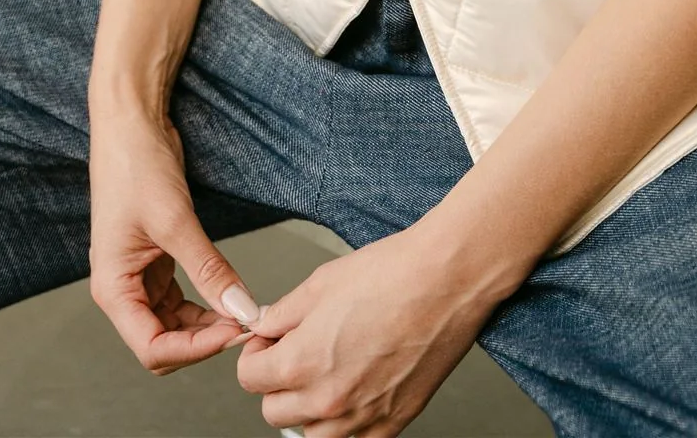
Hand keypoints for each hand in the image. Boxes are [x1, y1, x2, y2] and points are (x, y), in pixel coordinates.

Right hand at [88, 99, 260, 374]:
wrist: (131, 124)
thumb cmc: (136, 166)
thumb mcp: (176, 221)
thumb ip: (209, 269)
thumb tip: (242, 309)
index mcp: (113, 288)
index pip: (153, 347)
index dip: (194, 349)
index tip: (234, 332)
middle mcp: (122, 289)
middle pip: (163, 342)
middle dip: (202, 340)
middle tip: (245, 323)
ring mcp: (138, 275)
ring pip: (174, 323)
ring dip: (207, 324)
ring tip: (243, 312)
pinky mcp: (156, 259)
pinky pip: (180, 297)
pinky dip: (204, 302)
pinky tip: (229, 295)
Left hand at [235, 222, 501, 435]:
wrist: (447, 280)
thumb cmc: (392, 274)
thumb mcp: (321, 283)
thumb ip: (282, 314)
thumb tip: (264, 327)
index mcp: (301, 362)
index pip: (249, 379)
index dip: (256, 353)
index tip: (271, 342)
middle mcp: (328, 401)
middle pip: (274, 412)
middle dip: (279, 381)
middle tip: (299, 351)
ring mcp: (362, 418)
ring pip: (311, 432)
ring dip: (311, 406)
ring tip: (331, 367)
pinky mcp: (392, 425)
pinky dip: (347, 420)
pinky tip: (358, 383)